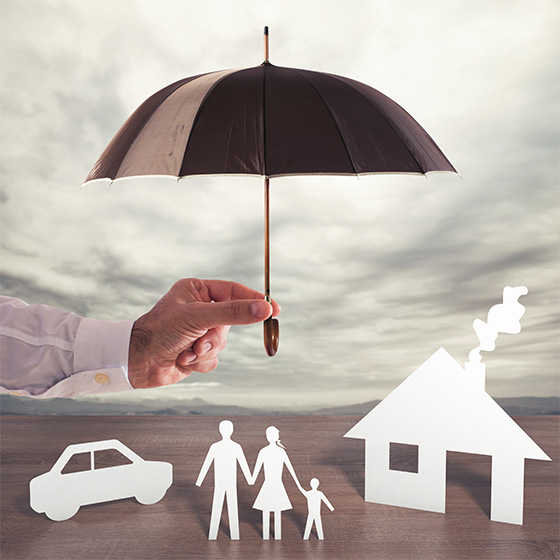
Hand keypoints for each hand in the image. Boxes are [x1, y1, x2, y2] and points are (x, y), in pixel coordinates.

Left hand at [127, 278, 279, 388]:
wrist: (137, 362)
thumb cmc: (160, 331)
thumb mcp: (199, 316)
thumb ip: (233, 313)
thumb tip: (264, 309)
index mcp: (197, 290)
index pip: (234, 291)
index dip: (254, 300)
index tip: (274, 309)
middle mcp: (200, 309)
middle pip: (231, 321)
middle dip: (215, 336)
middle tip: (201, 341)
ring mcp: (199, 331)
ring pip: (222, 342)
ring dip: (206, 351)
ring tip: (186, 351)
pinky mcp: (196, 351)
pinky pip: (214, 358)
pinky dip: (200, 362)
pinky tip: (182, 359)